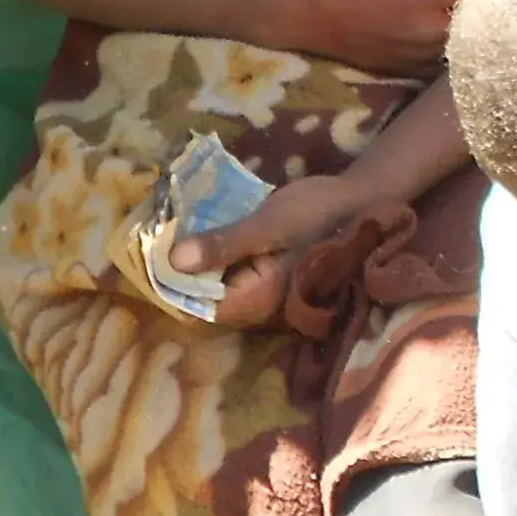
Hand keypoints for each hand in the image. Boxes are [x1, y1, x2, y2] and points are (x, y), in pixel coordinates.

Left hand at [170, 171, 379, 327]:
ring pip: (217, 291)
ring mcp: (267, 301)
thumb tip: (175, 259)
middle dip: (182, 272)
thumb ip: (224, 243)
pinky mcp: (271, 285)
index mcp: (261, 301)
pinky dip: (216, 262)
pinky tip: (208, 235)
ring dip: (198, 265)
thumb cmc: (318, 212)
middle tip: (163, 233)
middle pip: (205, 302)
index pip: (197, 307)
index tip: (152, 250)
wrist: (365, 203)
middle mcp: (262, 311)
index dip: (171, 282)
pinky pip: (231, 281)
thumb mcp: (268, 222)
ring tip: (181, 231)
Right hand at [281, 0, 486, 72]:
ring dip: (472, 29)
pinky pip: (443, 62)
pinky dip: (452, 49)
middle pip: (482, 22)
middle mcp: (431, 30)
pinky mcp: (405, 72)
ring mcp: (419, 56)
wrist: (298, 9)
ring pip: (465, 46)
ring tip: (472, 11)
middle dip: (489, 6)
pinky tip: (445, 32)